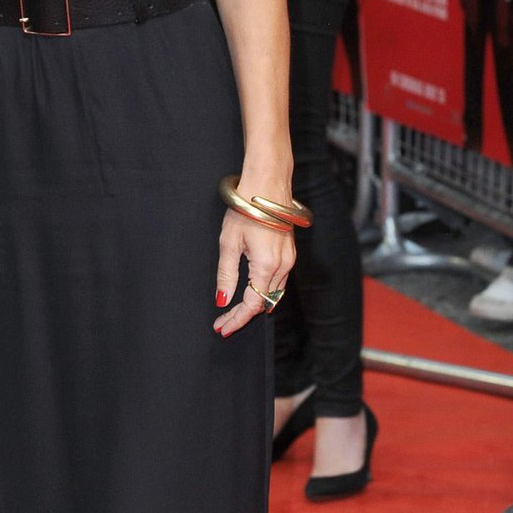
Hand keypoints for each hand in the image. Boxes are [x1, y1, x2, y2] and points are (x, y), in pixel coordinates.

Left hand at [214, 209, 296, 337]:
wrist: (268, 184)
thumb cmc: (246, 209)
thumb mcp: (228, 243)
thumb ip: (226, 274)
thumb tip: (222, 300)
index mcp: (267, 265)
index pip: (253, 304)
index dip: (237, 319)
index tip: (222, 328)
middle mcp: (283, 266)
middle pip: (264, 302)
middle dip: (243, 315)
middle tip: (223, 323)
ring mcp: (289, 259)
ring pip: (273, 293)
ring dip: (254, 304)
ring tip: (232, 312)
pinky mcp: (289, 253)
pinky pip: (278, 281)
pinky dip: (264, 291)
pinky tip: (249, 292)